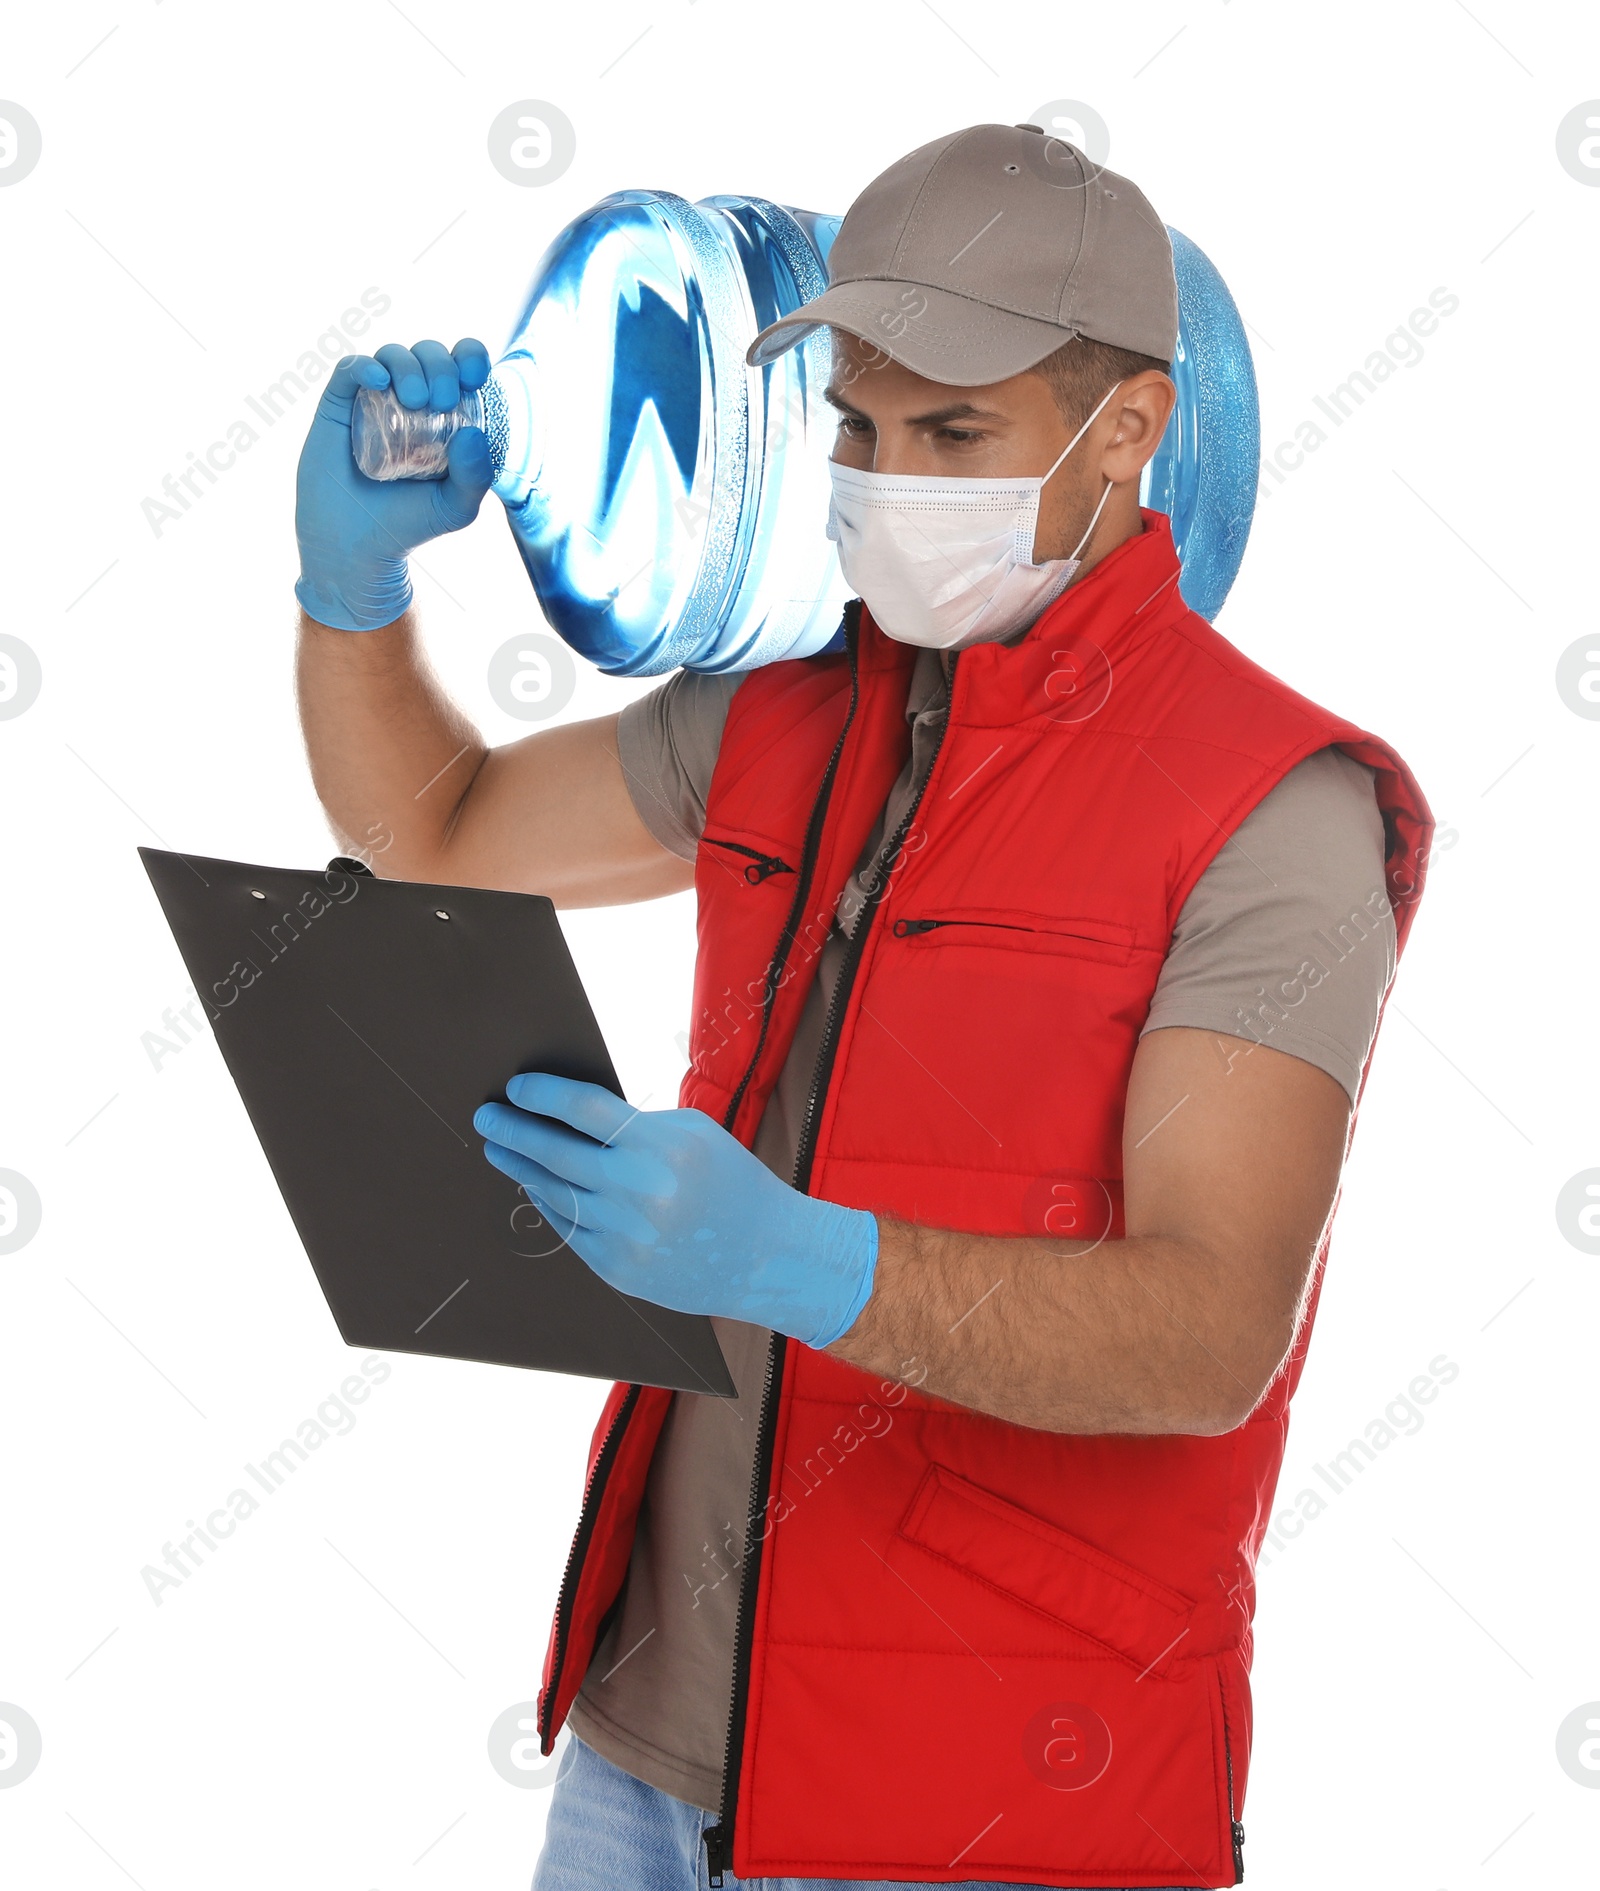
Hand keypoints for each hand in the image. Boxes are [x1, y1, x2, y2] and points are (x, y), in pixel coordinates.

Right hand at [294, 337, 493, 630]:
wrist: (356, 545)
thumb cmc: (409, 524)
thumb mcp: (455, 508)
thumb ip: (475, 477)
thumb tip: (473, 432)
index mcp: (445, 414)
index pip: (461, 366)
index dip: (470, 356)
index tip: (475, 376)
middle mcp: (410, 400)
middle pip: (429, 356)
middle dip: (441, 366)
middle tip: (442, 401)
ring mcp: (373, 399)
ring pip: (393, 356)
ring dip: (408, 366)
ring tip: (416, 401)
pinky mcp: (339, 405)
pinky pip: (351, 369)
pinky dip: (366, 367)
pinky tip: (380, 383)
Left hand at [473, 1074, 878, 1348]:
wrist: (766, 1257)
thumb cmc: (730, 1183)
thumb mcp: (693, 1135)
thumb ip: (634, 1126)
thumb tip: (570, 1115)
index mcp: (660, 1147)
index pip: (583, 1109)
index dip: (543, 1094)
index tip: (517, 1087)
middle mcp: (638, 1192)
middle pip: (555, 1152)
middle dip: (513, 1130)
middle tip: (488, 1116)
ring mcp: (625, 1236)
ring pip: (553, 1192)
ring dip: (520, 1167)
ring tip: (499, 1148)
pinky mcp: (618, 1270)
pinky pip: (568, 1229)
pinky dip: (548, 1203)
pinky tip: (534, 1185)